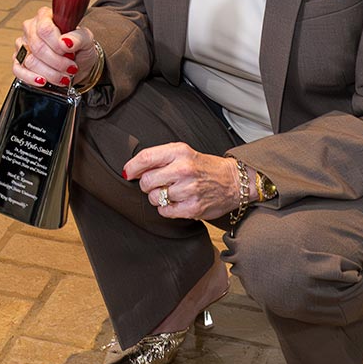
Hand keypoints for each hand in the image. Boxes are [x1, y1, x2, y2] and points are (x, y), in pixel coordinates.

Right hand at [11, 6, 91, 89]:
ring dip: (50, 73)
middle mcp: (30, 28)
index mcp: (45, 16)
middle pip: (38, 47)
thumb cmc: (79, 48)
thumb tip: (66, 42)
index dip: (57, 44)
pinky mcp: (18, 61)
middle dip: (57, 62)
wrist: (77, 63)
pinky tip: (43, 81)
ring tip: (64, 76)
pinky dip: (31, 78)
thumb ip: (78, 37)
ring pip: (30, 61)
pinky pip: (18, 70)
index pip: (45, 29)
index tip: (69, 52)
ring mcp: (23, 45)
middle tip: (71, 68)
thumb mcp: (86, 39)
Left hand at [123, 144, 243, 221]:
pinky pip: (165, 212)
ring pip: (155, 198)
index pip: (146, 157)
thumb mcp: (184, 153)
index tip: (129, 173)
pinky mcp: (193, 207)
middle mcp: (184, 169)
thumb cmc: (204, 167)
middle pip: (147, 181)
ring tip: (171, 192)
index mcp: (180, 152)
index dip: (132, 167)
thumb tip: (132, 170)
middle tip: (157, 184)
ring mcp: (189, 189)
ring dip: (158, 197)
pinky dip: (166, 209)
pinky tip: (176, 202)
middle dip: (147, 185)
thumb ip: (160, 158)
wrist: (233, 181)